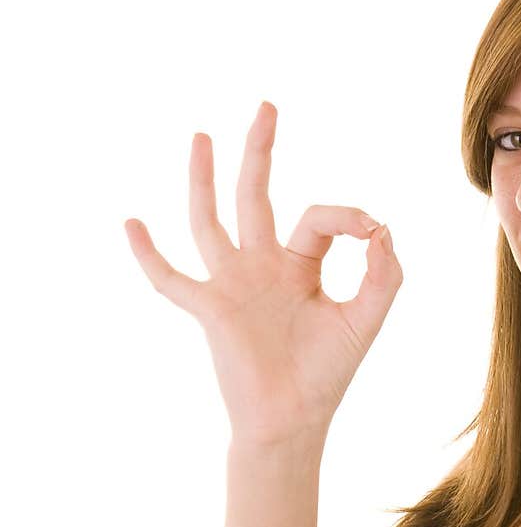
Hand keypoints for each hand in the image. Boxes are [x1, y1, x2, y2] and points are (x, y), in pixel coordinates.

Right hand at [124, 100, 402, 444]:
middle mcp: (262, 267)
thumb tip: (382, 227)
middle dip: (261, 151)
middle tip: (267, 106)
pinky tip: (131, 223)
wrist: (294, 420)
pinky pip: (171, 279)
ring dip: (204, 180)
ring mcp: (232, 285)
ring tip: (201, 137)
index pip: (317, 218)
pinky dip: (149, 254)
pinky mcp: (210, 310)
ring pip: (210, 221)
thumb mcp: (366, 319)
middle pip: (257, 195)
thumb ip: (383, 274)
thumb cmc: (328, 374)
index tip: (373, 232)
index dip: (347, 215)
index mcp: (300, 266)